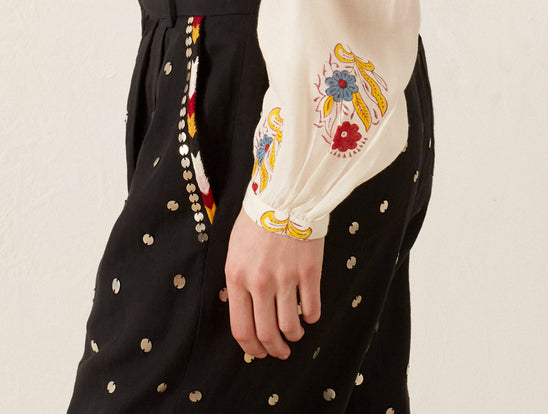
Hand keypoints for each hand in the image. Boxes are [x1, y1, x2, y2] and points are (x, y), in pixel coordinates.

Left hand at [224, 208, 323, 358]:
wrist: (284, 195)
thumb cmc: (257, 221)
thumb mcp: (235, 250)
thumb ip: (237, 281)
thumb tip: (241, 309)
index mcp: (237, 278)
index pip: (241, 329)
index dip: (252, 348)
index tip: (260, 352)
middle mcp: (260, 283)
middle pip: (267, 333)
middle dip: (274, 349)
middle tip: (280, 351)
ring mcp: (286, 278)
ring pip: (290, 326)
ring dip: (293, 336)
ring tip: (295, 333)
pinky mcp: (310, 272)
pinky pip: (311, 309)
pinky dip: (311, 317)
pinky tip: (308, 313)